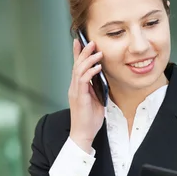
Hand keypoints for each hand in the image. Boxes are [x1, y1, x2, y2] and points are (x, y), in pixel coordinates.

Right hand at [68, 38, 104, 152]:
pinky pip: (83, 80)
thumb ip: (96, 89)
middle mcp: (74, 87)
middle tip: (90, 41)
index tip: (80, 41)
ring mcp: (75, 91)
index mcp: (77, 88)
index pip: (77, 67)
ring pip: (79, 70)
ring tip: (96, 51)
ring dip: (88, 59)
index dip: (78, 54)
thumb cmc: (89, 120)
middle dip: (83, 52)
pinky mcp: (79, 97)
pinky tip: (97, 67)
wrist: (83, 133)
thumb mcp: (96, 101)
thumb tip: (102, 79)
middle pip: (77, 65)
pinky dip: (90, 72)